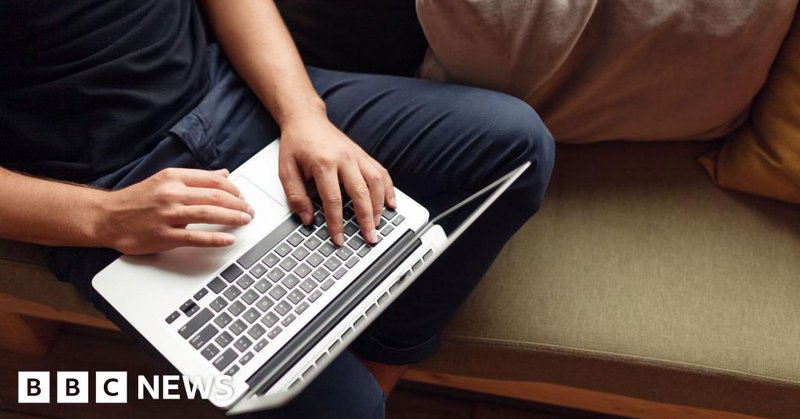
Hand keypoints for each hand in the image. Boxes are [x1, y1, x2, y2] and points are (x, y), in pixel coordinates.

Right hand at [95, 168, 254, 254]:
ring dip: (232, 217)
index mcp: (173, 177)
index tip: (242, 196)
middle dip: (238, 203)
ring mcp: (168, 215)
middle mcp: (172, 194)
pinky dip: (214, 238)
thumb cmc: (136, 200)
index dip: (232, 189)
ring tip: (245, 220)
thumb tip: (223, 175)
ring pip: (208, 214)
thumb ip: (195, 178)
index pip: (212, 180)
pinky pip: (194, 237)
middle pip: (215, 196)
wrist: (106, 217)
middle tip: (249, 210)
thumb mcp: (165, 180)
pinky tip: (228, 239)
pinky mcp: (164, 235)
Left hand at [278, 114, 395, 245]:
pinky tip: (390, 204)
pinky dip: (388, 189)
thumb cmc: (296, 143)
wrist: (306, 119)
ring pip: (376, 183)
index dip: (337, 223)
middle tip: (370, 238)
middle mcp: (344, 158)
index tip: (339, 239)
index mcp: (323, 163)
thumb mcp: (286, 170)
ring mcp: (356, 156)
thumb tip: (307, 219)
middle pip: (361, 193)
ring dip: (379, 206)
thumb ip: (295, 196)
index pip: (333, 199)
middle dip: (367, 219)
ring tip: (378, 224)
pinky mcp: (363, 155)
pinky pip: (381, 172)